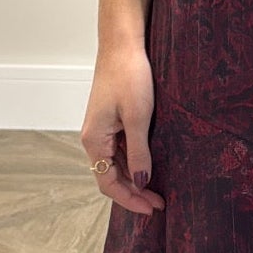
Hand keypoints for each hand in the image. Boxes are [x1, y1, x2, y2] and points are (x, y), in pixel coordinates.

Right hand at [81, 47, 165, 215]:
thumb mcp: (138, 117)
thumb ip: (138, 152)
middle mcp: (93, 137)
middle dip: (134, 192)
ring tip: (158, 188)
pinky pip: (120, 148)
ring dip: (134, 178)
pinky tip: (150, 164)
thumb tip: (140, 181)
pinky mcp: (111, 119)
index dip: (130, 199)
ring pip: (116, 163)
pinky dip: (133, 160)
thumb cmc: (129, 75)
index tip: (152, 208)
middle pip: (111, 176)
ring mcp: (101, 128)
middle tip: (159, 203)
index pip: (108, 183)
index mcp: (94, 140)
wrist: (122, 44)